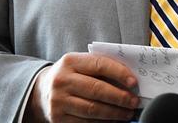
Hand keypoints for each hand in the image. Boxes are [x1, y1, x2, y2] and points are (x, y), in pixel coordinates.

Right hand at [24, 53, 139, 121]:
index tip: (133, 82)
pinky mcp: (58, 119)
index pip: (99, 65)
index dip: (119, 73)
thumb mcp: (81, 64)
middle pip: (97, 90)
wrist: (43, 90)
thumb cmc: (71, 75)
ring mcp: (59, 101)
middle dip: (120, 97)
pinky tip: (113, 121)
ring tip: (127, 113)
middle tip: (134, 101)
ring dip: (114, 113)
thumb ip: (101, 66)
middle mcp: (62, 80)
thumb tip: (129, 78)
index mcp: (70, 61)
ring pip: (92, 109)